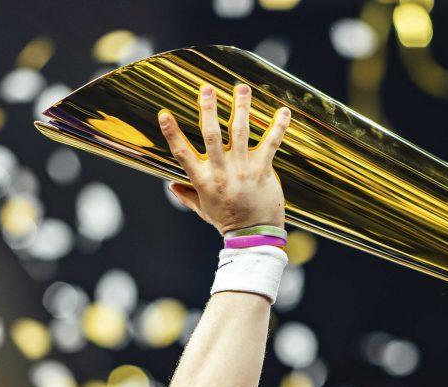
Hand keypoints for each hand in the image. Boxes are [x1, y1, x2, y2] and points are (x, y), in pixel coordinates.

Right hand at [158, 83, 289, 233]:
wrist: (254, 236)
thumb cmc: (228, 222)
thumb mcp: (203, 210)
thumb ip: (187, 195)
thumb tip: (170, 185)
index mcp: (203, 180)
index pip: (182, 153)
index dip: (172, 133)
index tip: (164, 114)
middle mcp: (221, 172)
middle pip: (212, 135)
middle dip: (208, 109)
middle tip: (206, 88)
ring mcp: (243, 169)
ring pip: (240, 132)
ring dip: (241, 108)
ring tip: (242, 88)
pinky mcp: (263, 170)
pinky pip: (271, 143)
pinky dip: (278, 127)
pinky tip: (283, 111)